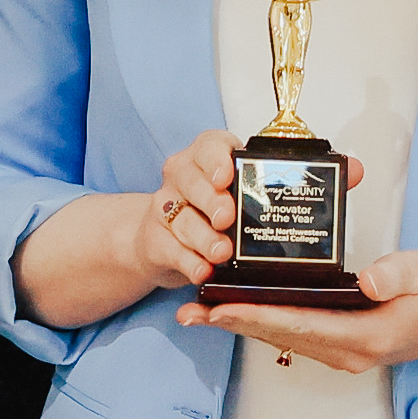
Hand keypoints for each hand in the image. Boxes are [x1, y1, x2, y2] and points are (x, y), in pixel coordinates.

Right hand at [14, 132, 238, 330]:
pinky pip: (166, 248)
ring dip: (199, 234)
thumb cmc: (201, 226)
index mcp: (199, 163)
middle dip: (208, 196)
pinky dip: (186, 262)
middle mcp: (178, 181)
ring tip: (218, 254)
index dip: (216, 156)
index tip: (225, 175)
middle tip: (225, 217)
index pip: (210, 144)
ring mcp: (162, 210)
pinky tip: (200, 273)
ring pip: (178, 214)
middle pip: (189, 176)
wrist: (152, 248)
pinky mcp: (153, 242)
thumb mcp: (223, 211)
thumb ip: (238, 203)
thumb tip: (265, 209)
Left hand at [184, 250, 417, 371]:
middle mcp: (348, 352)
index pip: (296, 324)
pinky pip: (295, 336)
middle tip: (188, 313)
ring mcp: (345, 353)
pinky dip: (264, 323)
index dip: (252, 315)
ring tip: (200, 313)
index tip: (217, 307)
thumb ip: (394, 274)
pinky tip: (239, 312)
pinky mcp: (344, 345)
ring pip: (282, 338)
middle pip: (278, 336)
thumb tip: (363, 280)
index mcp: (364, 336)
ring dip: (241, 325)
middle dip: (231, 322)